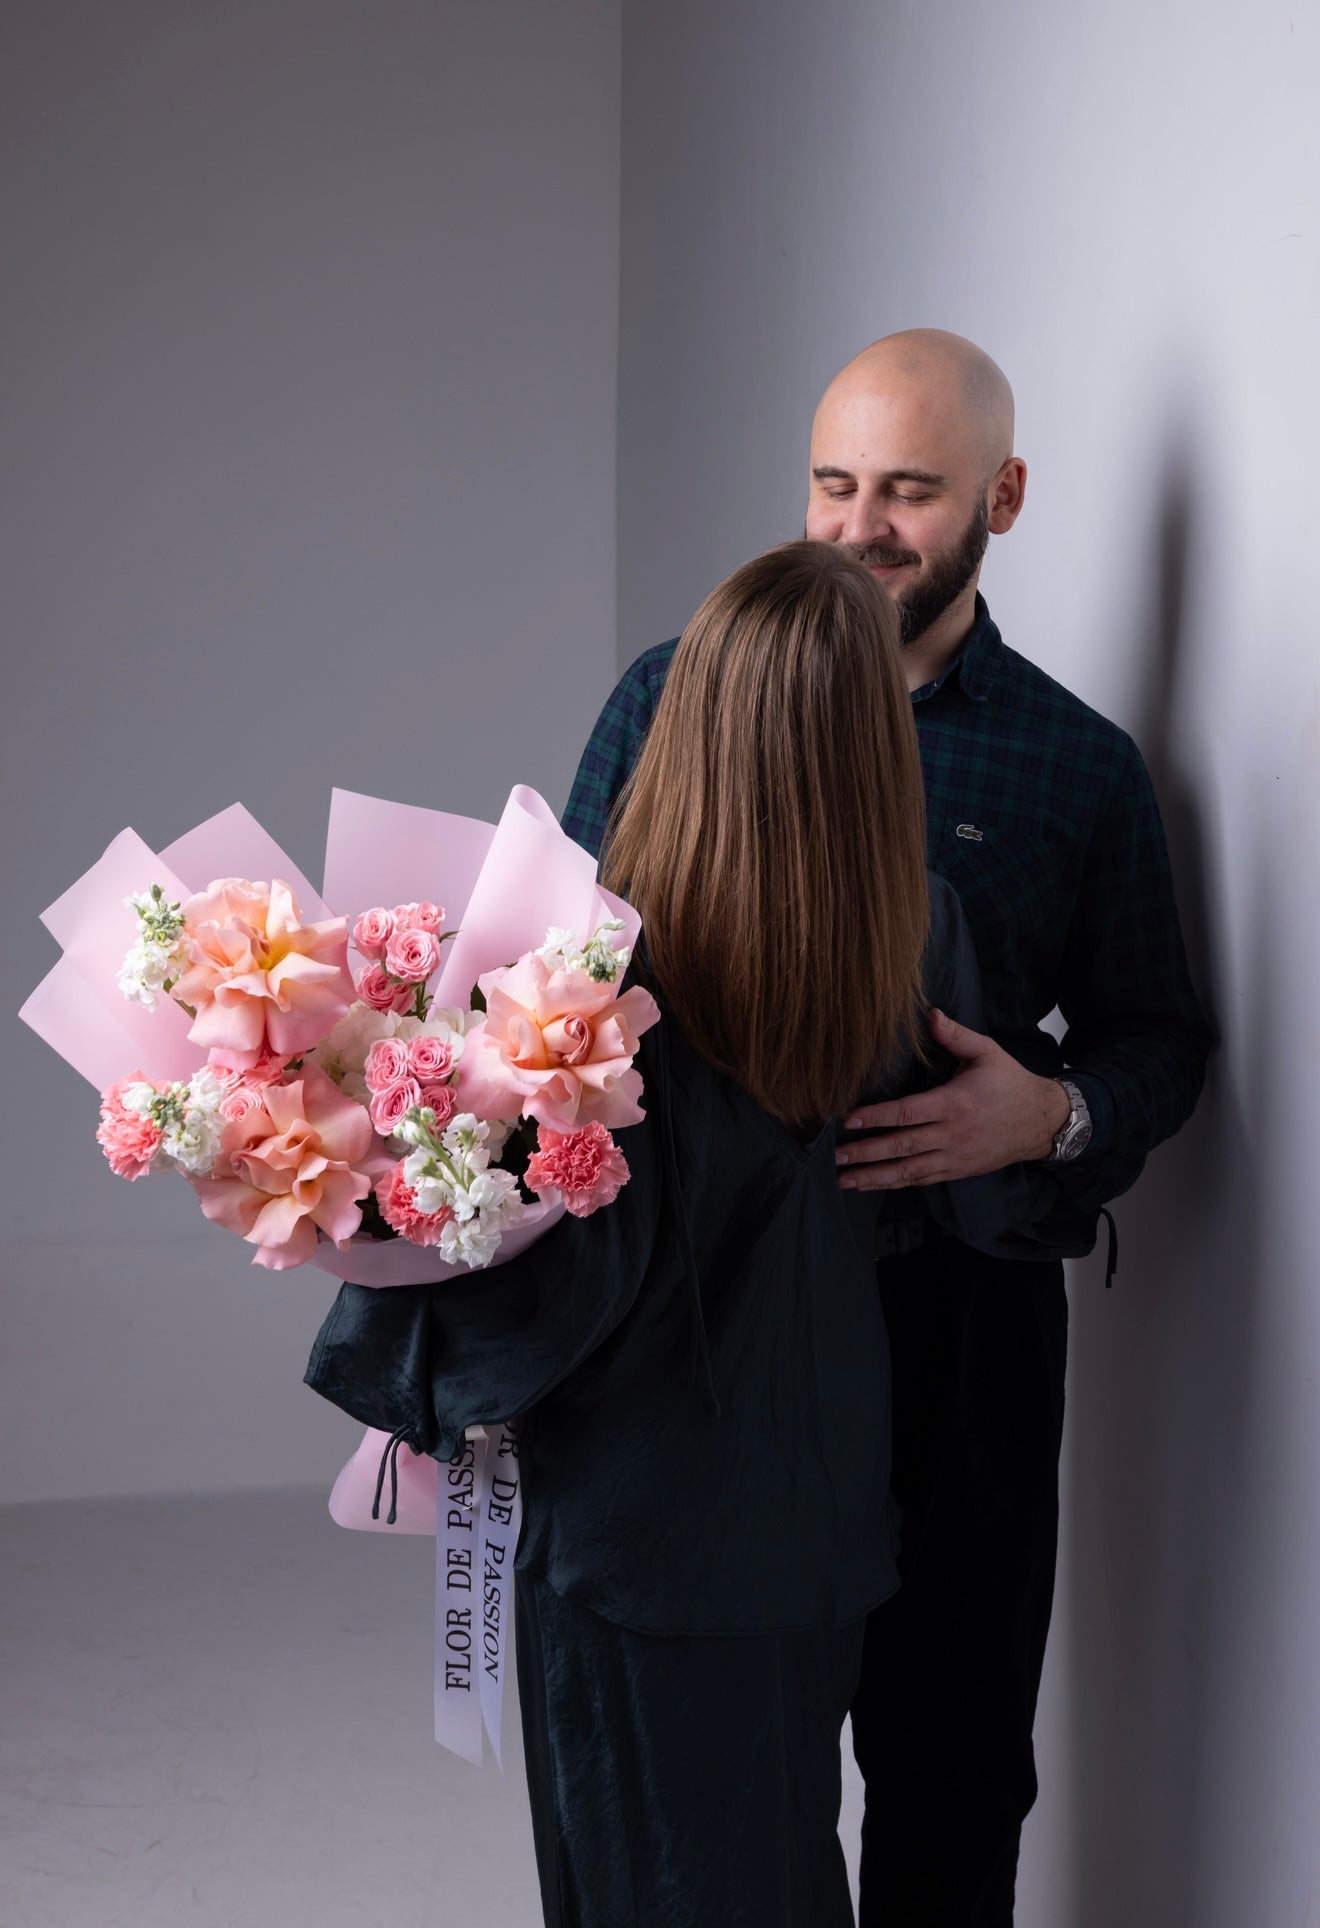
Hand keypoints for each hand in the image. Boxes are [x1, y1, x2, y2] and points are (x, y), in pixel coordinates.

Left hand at [834, 1009, 1070, 1189]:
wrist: (1042, 1122)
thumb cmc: (1011, 1084)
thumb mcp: (987, 1053)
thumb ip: (956, 1035)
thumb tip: (930, 1014)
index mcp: (953, 1104)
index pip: (906, 1112)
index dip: (875, 1117)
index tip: (848, 1120)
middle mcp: (951, 1135)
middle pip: (901, 1146)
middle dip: (866, 1153)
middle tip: (836, 1157)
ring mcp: (954, 1157)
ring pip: (908, 1171)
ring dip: (874, 1176)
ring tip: (844, 1180)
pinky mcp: (958, 1171)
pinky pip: (922, 1180)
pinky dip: (897, 1184)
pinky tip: (875, 1184)